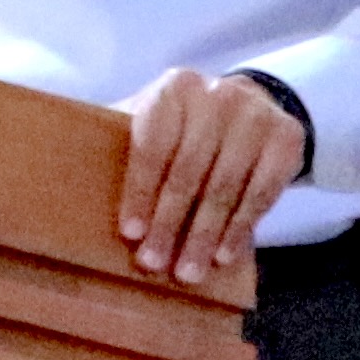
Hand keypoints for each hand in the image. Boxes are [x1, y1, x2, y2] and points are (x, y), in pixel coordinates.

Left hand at [116, 70, 308, 281]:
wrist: (249, 106)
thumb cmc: (185, 126)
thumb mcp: (152, 121)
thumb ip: (118, 140)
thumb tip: (72, 180)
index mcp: (175, 88)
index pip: (153, 145)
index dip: (140, 192)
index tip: (131, 233)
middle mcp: (218, 95)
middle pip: (189, 171)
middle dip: (169, 224)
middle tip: (155, 263)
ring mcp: (256, 115)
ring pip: (225, 187)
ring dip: (204, 236)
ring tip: (188, 271)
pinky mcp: (286, 138)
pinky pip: (261, 194)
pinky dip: (240, 230)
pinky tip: (223, 255)